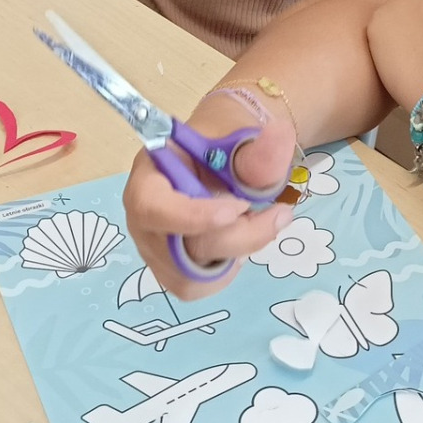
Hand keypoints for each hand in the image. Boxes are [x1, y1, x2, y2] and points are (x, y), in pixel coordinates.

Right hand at [122, 92, 299, 298]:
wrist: (227, 158)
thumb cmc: (228, 144)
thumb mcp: (246, 139)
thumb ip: (259, 149)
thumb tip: (279, 135)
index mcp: (149, 175)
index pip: (150, 205)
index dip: (191, 216)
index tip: (239, 208)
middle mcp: (142, 217)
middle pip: (177, 248)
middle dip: (236, 236)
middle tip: (278, 213)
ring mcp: (153, 247)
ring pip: (189, 276)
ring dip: (234, 253)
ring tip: (254, 222)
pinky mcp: (170, 269)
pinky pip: (196, 287)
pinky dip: (226, 267)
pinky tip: (240, 238)